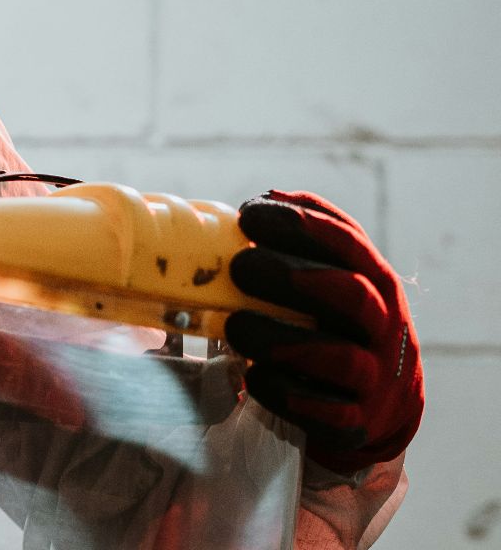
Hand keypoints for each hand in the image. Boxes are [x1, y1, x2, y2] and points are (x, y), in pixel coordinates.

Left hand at [226, 189, 423, 473]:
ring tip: (235, 328)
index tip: (248, 214)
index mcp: (375, 282)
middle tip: (240, 267)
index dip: (299, 224)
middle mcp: (384, 327)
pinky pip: (324, 412)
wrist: (381, 409)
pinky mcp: (356, 423)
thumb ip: (306, 246)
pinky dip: (284, 392)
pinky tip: (253, 376)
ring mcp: (375, 377)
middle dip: (292, 277)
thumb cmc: (339, 328)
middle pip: (351, 295)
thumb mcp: (335, 283)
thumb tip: (262, 198)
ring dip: (281, 339)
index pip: (347, 242)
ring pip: (337, 357)